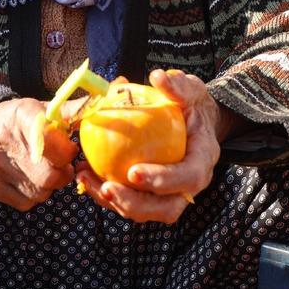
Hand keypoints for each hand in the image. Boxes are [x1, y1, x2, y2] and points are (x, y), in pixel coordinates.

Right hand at [0, 98, 80, 211]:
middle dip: (63, 174)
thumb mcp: (44, 109)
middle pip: (49, 176)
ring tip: (43, 170)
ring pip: (39, 193)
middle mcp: (3, 139)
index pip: (51, 142)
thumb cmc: (24, 119)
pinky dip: (33, 195)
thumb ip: (73, 111)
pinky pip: (24, 203)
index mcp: (23, 115)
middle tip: (62, 166)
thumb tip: (103, 105)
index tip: (70, 150)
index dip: (67, 152)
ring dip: (49, 186)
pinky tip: (29, 179)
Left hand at [75, 69, 222, 223]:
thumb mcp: (190, 90)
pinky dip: (108, 194)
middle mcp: (189, 185)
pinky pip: (131, 201)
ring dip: (116, 202)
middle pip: (167, 208)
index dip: (163, 180)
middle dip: (135, 204)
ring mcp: (171, 194)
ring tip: (88, 181)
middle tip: (107, 187)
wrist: (195, 122)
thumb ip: (177, 86)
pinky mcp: (152, 195)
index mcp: (202, 160)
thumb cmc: (192, 106)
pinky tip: (85, 175)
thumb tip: (158, 77)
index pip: (188, 177)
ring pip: (146, 211)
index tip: (133, 172)